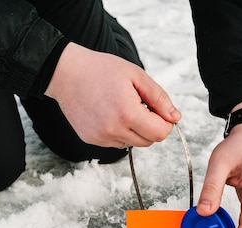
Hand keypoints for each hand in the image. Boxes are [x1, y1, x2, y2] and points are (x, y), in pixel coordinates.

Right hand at [45, 42, 180, 147]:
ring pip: (132, 143)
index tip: (158, 110)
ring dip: (134, 130)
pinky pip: (115, 142)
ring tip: (121, 107)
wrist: (66, 73)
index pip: (160, 133)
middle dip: (150, 126)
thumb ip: (159, 98)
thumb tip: (175, 117)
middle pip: (148, 141)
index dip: (164, 122)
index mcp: (127, 113)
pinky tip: (108, 114)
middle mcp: (113, 130)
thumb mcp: (136, 76)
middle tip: (140, 106)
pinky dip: (118, 132)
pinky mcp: (91, 139)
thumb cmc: (100, 70)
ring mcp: (100, 137)